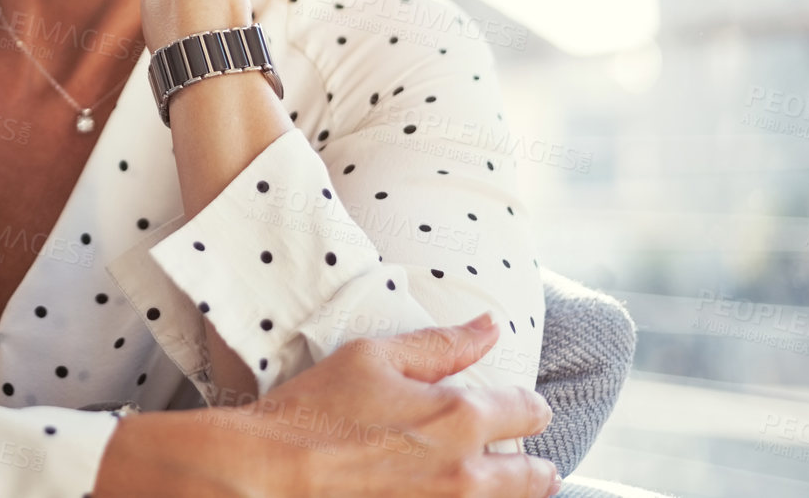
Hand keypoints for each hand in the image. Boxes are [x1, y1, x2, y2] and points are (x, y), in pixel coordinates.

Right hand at [246, 312, 560, 495]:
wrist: (272, 474)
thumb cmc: (315, 411)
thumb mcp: (372, 358)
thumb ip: (440, 344)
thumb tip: (489, 327)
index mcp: (459, 417)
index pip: (529, 412)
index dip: (526, 407)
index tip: (518, 409)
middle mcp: (466, 473)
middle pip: (536, 477)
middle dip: (532, 465)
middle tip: (516, 459)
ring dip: (505, 491)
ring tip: (484, 480)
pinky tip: (442, 492)